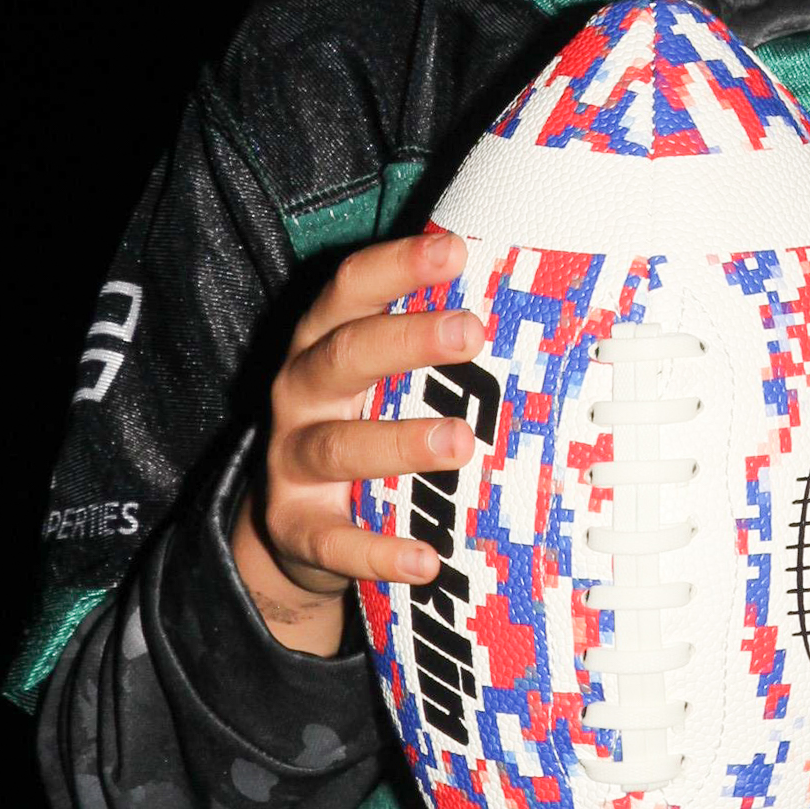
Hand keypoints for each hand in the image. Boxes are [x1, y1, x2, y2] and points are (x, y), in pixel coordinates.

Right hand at [231, 228, 485, 655]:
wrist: (288, 528)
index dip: (396, 267)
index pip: (349, 290)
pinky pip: (335, 542)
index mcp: (322, 344)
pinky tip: (427, 559)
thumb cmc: (358, 425)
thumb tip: (521, 297)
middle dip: (406, 340)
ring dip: (400, 443)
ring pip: (339, 447)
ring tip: (460, 443)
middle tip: (472, 331)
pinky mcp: (296, 528)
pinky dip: (379, 552)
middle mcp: (299, 394)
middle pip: (343, 357)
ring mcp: (291, 463)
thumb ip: (423, 341)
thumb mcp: (375, 376)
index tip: (453, 249)